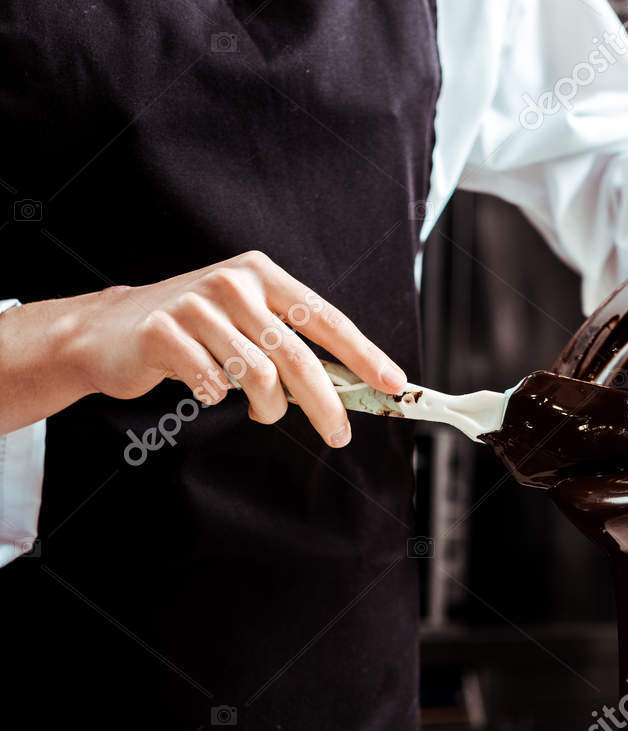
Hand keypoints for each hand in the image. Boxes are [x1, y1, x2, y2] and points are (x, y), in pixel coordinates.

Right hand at [68, 252, 406, 446]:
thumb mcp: (245, 324)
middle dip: (326, 404)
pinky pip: (212, 385)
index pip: (325, 318)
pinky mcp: (164, 332)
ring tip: (257, 410)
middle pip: (298, 356)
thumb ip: (289, 347)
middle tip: (339, 435)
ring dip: (266, 408)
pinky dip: (215, 397)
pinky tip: (206, 389)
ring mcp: (196, 305)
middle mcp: (233, 283)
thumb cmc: (194, 333)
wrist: (112, 329)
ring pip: (259, 377)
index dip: (363, 353)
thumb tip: (347, 391)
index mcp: (262, 276)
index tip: (393, 384)